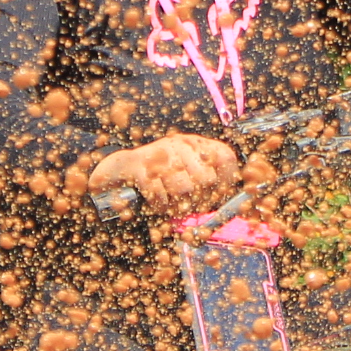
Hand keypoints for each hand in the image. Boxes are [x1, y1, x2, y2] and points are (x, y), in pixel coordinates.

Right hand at [86, 133, 241, 215]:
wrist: (122, 168)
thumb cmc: (160, 177)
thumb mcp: (186, 173)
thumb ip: (207, 185)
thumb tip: (228, 207)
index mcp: (196, 144)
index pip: (226, 158)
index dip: (225, 182)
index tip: (216, 195)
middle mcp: (180, 144)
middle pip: (206, 180)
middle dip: (198, 199)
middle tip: (187, 203)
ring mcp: (160, 153)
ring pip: (184, 190)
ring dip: (177, 204)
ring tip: (170, 202)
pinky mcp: (140, 167)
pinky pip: (160, 196)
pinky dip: (160, 206)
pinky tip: (157, 202)